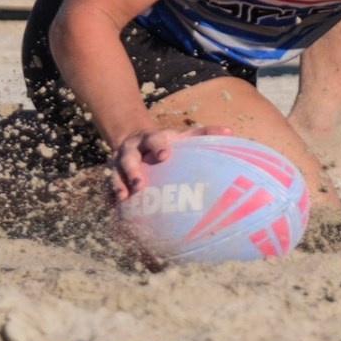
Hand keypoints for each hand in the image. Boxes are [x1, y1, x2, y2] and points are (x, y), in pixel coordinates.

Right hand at [109, 124, 233, 201]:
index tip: (164, 156)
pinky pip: (109, 185)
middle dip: (132, 170)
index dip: (158, 147)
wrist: (131, 136)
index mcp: (151, 138)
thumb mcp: (181, 135)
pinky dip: (109, 195)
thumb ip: (203, 133)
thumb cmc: (164, 142)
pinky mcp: (113, 173)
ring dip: (118, 183)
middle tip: (139, 184)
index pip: (154, 140)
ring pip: (115, 172)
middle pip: (129, 157)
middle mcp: (132, 149)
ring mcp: (119, 161)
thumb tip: (230, 132)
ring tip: (123, 197)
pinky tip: (112, 207)